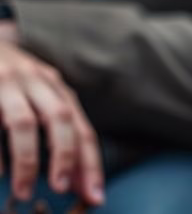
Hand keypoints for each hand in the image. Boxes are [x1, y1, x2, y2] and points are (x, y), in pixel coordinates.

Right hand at [0, 43, 102, 205]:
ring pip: (24, 121)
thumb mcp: (39, 99)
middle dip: (65, 156)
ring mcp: (8, 83)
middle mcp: (37, 83)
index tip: (96, 195)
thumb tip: (76, 181)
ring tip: (25, 191)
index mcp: (57, 90)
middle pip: (60, 117)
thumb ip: (57, 134)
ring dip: (28, 159)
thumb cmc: (13, 82)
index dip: (91, 162)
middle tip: (63, 188)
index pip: (82, 128)